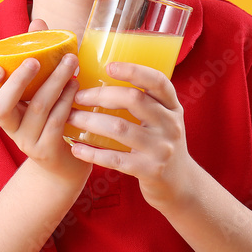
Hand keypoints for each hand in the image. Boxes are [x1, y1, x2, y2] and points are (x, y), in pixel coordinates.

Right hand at [0, 19, 89, 186]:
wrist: (65, 164)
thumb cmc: (51, 118)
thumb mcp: (39, 90)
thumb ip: (35, 56)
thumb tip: (38, 21)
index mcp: (4, 113)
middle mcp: (10, 129)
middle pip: (1, 107)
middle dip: (18, 81)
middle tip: (35, 60)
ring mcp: (28, 142)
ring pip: (37, 109)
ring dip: (54, 82)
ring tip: (70, 62)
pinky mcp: (48, 151)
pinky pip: (56, 122)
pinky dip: (66, 100)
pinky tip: (76, 85)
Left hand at [66, 61, 200, 210]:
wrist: (180, 185)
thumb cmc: (161, 144)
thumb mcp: (163, 120)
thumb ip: (145, 102)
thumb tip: (102, 77)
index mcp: (172, 107)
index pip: (158, 81)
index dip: (134, 71)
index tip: (109, 66)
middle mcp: (170, 125)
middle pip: (134, 100)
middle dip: (100, 95)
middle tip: (77, 96)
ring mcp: (161, 149)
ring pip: (119, 128)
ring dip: (90, 121)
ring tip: (70, 118)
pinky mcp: (150, 171)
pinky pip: (115, 159)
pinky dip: (92, 153)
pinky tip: (76, 148)